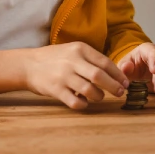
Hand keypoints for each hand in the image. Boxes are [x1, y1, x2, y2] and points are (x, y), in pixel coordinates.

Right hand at [0, 42, 129, 109]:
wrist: (28, 64)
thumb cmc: (55, 58)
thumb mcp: (73, 51)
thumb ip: (91, 59)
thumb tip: (114, 73)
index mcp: (80, 49)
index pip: (105, 62)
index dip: (118, 74)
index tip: (125, 82)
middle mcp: (72, 61)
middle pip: (100, 76)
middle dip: (114, 86)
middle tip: (120, 93)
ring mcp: (63, 76)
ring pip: (89, 90)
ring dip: (99, 96)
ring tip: (99, 97)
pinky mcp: (55, 90)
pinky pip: (75, 101)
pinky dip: (83, 104)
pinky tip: (84, 103)